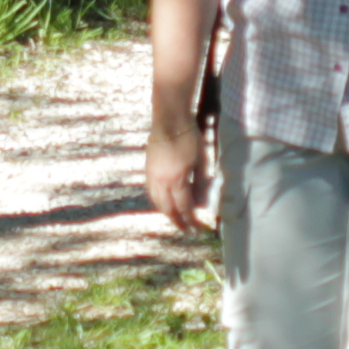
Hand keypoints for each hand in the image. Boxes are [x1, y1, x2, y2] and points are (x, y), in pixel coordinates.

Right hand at [145, 106, 213, 232]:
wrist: (169, 119)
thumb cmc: (190, 138)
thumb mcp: (201, 162)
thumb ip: (200, 184)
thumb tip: (201, 202)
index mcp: (177, 180)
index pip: (184, 208)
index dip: (191, 220)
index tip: (197, 229)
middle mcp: (161, 181)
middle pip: (168, 209)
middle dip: (177, 221)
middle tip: (186, 230)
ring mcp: (152, 175)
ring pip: (157, 202)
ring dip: (166, 213)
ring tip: (175, 218)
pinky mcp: (148, 169)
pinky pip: (151, 192)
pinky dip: (158, 201)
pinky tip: (164, 202)